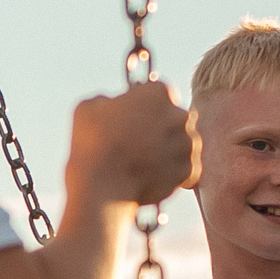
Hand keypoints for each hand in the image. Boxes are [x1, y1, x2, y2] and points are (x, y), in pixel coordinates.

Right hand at [65, 82, 200, 208]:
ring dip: (168, 151)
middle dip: (160, 128)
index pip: (158, 93)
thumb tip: (111, 106)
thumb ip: (108, 101)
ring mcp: (188, 144)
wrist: (102, 186)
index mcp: (159, 92)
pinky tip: (152, 177)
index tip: (131, 118)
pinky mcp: (190, 171)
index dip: (143, 106)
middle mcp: (180, 114)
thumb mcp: (89, 108)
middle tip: (136, 143)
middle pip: (174, 118)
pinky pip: (186, 169)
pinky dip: (173, 174)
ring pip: (183, 144)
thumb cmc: (92, 144)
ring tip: (143, 164)